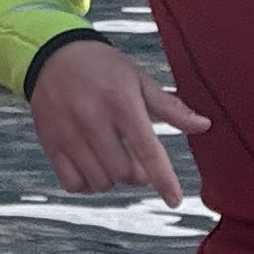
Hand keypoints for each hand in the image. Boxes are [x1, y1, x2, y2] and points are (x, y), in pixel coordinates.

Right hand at [27, 37, 208, 203]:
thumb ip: (170, 108)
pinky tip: (93, 166)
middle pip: (123, 172)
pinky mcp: (50, 143)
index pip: (147, 149)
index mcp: (120, 102)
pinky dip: (87, 183)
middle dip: (138, 175)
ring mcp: (68, 133)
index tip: (174, 199)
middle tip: (138, 160)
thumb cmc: (102, 67)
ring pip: (99, 182)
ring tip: (114, 160)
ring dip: (113, 179)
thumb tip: (203, 125)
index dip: (163, 179)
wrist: (52, 54)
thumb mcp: (138, 80)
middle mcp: (92, 119)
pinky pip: (73, 183)